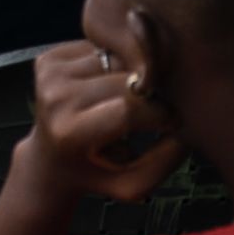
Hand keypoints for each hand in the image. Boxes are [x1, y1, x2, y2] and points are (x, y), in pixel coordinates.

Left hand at [8, 37, 184, 213]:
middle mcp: (54, 97)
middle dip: (149, 92)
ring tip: (129, 98)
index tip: (171, 122)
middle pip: (123, 79)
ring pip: (114, 58)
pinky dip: (114, 64)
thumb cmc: (96, 174)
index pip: (127, 109)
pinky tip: (110, 85)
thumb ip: (164, 162)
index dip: (159, 114)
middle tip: (154, 108)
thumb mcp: (132, 186)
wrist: (49, 160)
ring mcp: (48, 74)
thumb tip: (185, 126)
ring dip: (132, 75)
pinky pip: (99, 49)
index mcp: (69, 132)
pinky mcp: (48, 58)